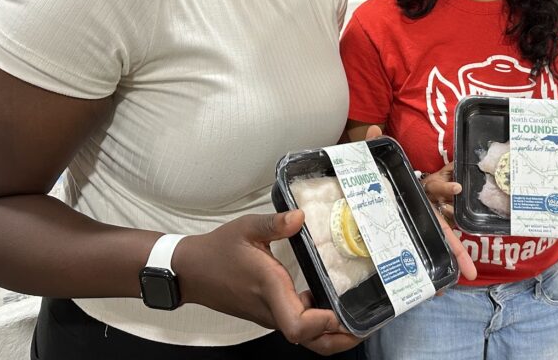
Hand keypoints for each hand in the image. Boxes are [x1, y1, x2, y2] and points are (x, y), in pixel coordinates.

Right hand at [175, 213, 360, 354]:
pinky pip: (296, 324)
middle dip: (337, 340)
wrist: (192, 270)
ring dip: (330, 332)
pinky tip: (329, 304)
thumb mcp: (245, 228)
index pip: (295, 325)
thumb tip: (300, 217)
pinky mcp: (268, 312)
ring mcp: (270, 314)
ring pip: (304, 336)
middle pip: (307, 341)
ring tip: (356, 315)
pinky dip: (316, 323)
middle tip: (364, 326)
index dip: (318, 325)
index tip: (336, 312)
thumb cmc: (219, 250)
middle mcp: (272, 309)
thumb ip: (274, 223)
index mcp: (269, 289)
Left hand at [358, 128, 474, 281]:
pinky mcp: (407, 238)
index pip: (436, 189)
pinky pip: (420, 255)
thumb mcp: (377, 164)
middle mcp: (425, 211)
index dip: (446, 187)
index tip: (457, 187)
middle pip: (444, 231)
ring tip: (449, 288)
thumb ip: (374, 146)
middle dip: (458, 251)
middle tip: (472, 272)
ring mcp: (418, 226)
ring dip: (446, 266)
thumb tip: (372, 129)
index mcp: (420, 192)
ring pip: (437, 247)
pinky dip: (425, 274)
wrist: (374, 186)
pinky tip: (432, 291)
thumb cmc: (381, 176)